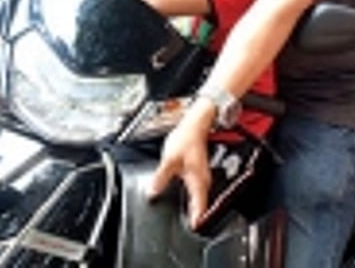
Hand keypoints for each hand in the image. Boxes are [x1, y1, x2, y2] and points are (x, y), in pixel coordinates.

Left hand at [147, 105, 213, 227]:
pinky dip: (190, 196)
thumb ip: (160, 178)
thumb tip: (152, 192)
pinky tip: (182, 196)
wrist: (195, 124)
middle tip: (187, 227)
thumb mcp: (169, 160)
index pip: (200, 207)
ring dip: (192, 206)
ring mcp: (201, 176)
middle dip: (194, 215)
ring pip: (198, 197)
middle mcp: (203, 180)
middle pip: (200, 204)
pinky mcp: (197, 171)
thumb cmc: (186, 139)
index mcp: (198, 181)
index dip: (196, 220)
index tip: (192, 229)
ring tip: (185, 216)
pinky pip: (195, 189)